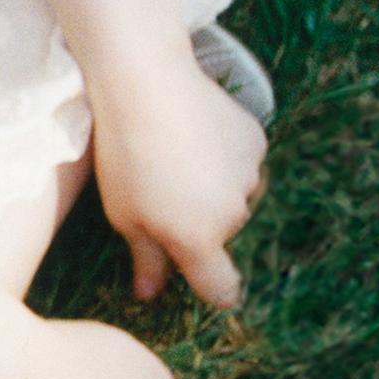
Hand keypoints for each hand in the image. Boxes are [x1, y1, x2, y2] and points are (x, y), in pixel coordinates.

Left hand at [90, 48, 268, 306]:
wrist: (146, 85)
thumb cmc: (123, 155)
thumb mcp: (122, 213)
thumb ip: (145, 257)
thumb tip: (150, 293)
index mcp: (199, 240)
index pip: (221, 288)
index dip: (215, 291)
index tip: (207, 286)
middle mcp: (234, 215)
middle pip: (220, 233)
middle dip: (197, 222)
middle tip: (158, 189)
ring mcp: (251, 176)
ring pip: (234, 196)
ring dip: (212, 188)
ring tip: (172, 157)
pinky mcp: (256, 142)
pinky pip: (241, 162)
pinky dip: (222, 156)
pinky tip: (192, 134)